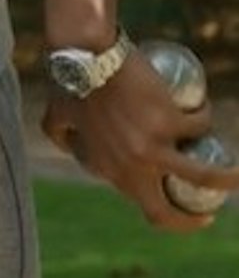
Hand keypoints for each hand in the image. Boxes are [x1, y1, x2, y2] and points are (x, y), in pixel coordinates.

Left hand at [42, 51, 238, 229]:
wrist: (85, 55)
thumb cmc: (69, 82)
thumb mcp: (56, 116)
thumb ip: (60, 135)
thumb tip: (71, 147)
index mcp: (107, 170)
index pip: (142, 205)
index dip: (163, 211)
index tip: (176, 202)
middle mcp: (132, 166)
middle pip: (169, 211)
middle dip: (193, 221)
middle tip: (208, 213)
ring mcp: (154, 147)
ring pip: (206, 176)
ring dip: (228, 180)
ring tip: (237, 178)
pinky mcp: (172, 122)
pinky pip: (201, 124)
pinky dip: (204, 115)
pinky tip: (203, 108)